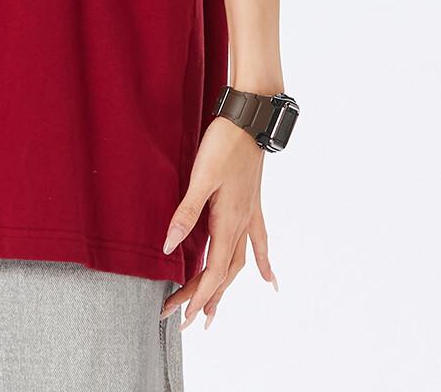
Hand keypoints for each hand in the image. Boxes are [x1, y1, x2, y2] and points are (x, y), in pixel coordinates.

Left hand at [160, 118, 277, 326]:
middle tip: (184, 320)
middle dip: (204, 298)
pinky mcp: (252, 205)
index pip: (210, 272)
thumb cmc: (224, 145)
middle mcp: (241, 225)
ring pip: (238, 263)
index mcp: (227, 222)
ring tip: (214, 312)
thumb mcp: (200, 177)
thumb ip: (185, 213)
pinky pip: (259, 242)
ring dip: (225, 288)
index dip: (194, 296)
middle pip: (222, 273)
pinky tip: (270, 281)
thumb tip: (170, 247)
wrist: (251, 119)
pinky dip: (264, 263)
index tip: (178, 316)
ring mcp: (250, 216)